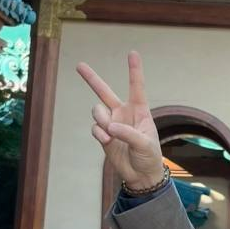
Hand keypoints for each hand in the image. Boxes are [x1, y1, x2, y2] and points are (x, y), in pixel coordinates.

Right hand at [76, 51, 162, 187]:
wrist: (141, 175)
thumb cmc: (150, 157)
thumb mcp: (145, 144)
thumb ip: (128, 133)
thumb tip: (109, 126)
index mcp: (140, 111)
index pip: (136, 87)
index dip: (134, 70)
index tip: (132, 53)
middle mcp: (123, 113)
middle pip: (104, 92)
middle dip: (91, 78)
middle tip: (79, 65)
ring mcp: (112, 123)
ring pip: (97, 111)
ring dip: (101, 119)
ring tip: (110, 132)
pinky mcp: (103, 135)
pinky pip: (95, 127)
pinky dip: (99, 133)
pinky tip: (107, 140)